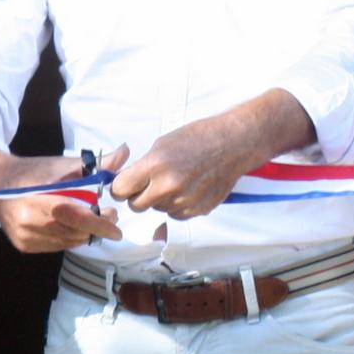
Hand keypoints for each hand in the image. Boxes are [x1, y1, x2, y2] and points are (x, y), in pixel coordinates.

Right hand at [0, 148, 125, 254]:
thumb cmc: (33, 172)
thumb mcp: (64, 164)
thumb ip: (96, 164)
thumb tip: (125, 153)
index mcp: (39, 197)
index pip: (76, 216)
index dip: (100, 224)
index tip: (116, 227)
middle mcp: (29, 221)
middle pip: (75, 232)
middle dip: (97, 227)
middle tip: (109, 216)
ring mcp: (26, 236)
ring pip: (68, 242)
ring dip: (84, 233)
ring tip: (90, 217)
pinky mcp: (24, 246)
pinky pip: (57, 246)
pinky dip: (68, 237)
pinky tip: (69, 224)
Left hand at [108, 119, 247, 219]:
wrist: (232, 144)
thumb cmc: (198, 138)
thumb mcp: (161, 145)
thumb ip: (142, 167)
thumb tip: (125, 183)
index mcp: (155, 165)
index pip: (121, 189)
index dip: (120, 187)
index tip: (124, 185)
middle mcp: (168, 186)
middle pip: (136, 205)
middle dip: (138, 196)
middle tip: (149, 183)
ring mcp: (184, 201)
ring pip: (157, 210)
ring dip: (160, 199)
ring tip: (177, 179)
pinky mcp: (197, 210)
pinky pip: (175, 214)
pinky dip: (177, 205)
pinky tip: (188, 187)